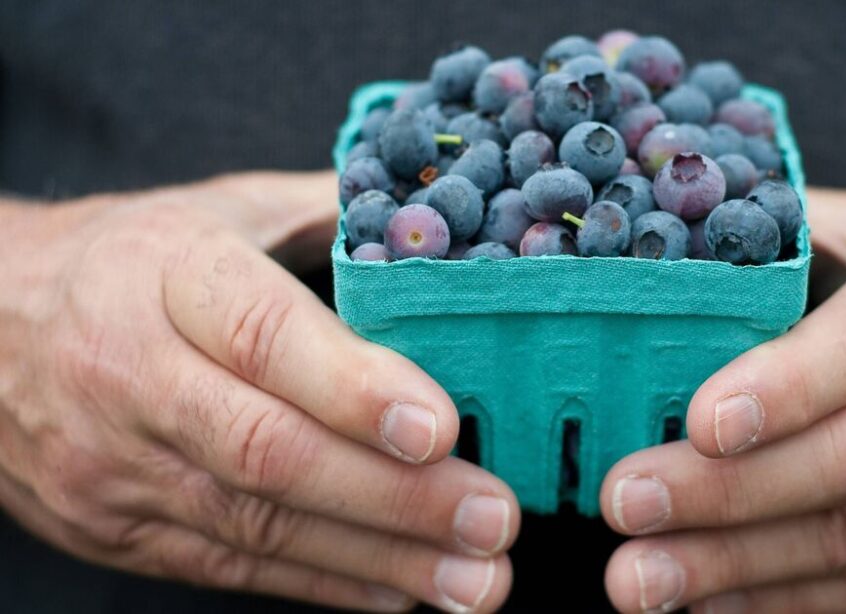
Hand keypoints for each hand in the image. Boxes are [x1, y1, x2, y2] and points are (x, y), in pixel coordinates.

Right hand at [0, 172, 516, 612]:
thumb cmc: (127, 259)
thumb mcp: (216, 210)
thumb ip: (325, 211)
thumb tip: (442, 220)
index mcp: (166, 276)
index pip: (262, 337)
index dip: (354, 389)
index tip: (442, 428)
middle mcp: (133, 375)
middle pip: (268, 451)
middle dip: (394, 497)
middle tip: (493, 519)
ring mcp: (117, 465)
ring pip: (258, 524)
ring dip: (379, 559)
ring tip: (475, 580)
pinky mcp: (116, 527)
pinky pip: (229, 565)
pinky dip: (324, 584)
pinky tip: (401, 593)